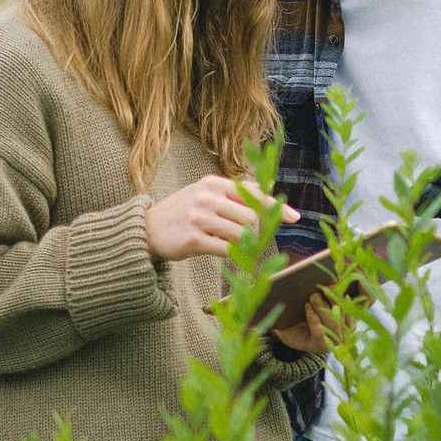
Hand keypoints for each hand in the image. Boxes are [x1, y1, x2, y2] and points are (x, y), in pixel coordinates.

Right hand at [146, 175, 298, 261]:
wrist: (145, 229)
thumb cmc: (183, 213)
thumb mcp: (205, 195)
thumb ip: (233, 197)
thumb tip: (270, 204)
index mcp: (214, 183)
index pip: (253, 192)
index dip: (276, 207)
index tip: (294, 218)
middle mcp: (207, 197)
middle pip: (251, 217)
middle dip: (258, 231)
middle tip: (255, 240)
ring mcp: (199, 217)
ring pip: (241, 234)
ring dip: (247, 245)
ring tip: (240, 248)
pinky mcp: (193, 239)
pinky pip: (226, 250)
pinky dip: (235, 256)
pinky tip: (232, 257)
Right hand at [272, 292, 353, 352]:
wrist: (309, 331)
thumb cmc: (293, 329)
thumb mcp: (282, 330)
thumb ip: (276, 326)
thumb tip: (263, 315)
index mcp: (317, 344)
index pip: (319, 333)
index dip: (313, 319)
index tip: (306, 305)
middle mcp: (336, 340)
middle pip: (333, 323)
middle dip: (322, 306)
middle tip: (313, 295)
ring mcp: (347, 329)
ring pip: (344, 313)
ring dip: (335, 299)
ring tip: (327, 287)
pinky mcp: (354, 318)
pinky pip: (355, 306)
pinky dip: (350, 294)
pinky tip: (342, 284)